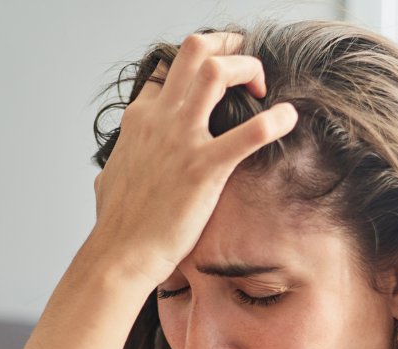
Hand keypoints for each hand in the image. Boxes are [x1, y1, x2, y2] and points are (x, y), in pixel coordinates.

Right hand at [87, 32, 298, 286]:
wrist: (120, 254)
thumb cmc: (116, 225)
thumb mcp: (107, 181)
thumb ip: (115, 165)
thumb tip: (108, 174)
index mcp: (139, 119)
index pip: (166, 70)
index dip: (193, 65)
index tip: (215, 77)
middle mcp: (160, 119)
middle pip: (194, 51)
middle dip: (227, 45)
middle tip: (247, 61)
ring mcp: (181, 140)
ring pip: (217, 71)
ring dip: (247, 68)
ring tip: (262, 86)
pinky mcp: (204, 168)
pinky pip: (249, 133)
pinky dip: (275, 120)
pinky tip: (289, 118)